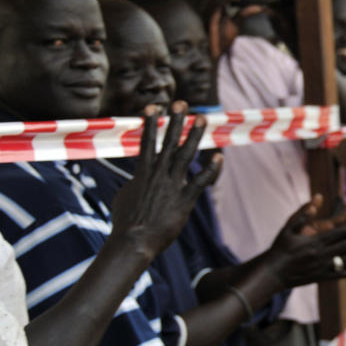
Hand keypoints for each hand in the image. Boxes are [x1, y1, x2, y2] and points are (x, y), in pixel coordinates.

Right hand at [111, 102, 221, 257]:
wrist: (132, 242)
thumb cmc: (125, 222)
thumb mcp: (125, 196)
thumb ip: (135, 183)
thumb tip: (137, 180)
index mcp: (142, 173)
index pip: (147, 142)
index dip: (150, 123)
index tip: (153, 106)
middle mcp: (158, 175)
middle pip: (168, 142)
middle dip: (174, 121)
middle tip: (181, 103)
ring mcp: (172, 186)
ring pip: (185, 155)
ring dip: (193, 135)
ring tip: (201, 118)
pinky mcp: (184, 200)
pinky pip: (201, 182)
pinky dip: (211, 169)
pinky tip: (220, 157)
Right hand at [266, 195, 345, 286]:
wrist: (272, 273)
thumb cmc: (279, 249)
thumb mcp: (288, 228)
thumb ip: (303, 213)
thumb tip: (316, 198)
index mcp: (314, 242)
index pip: (338, 233)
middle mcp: (321, 255)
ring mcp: (322, 267)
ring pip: (345, 261)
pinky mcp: (320, 277)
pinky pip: (338, 275)